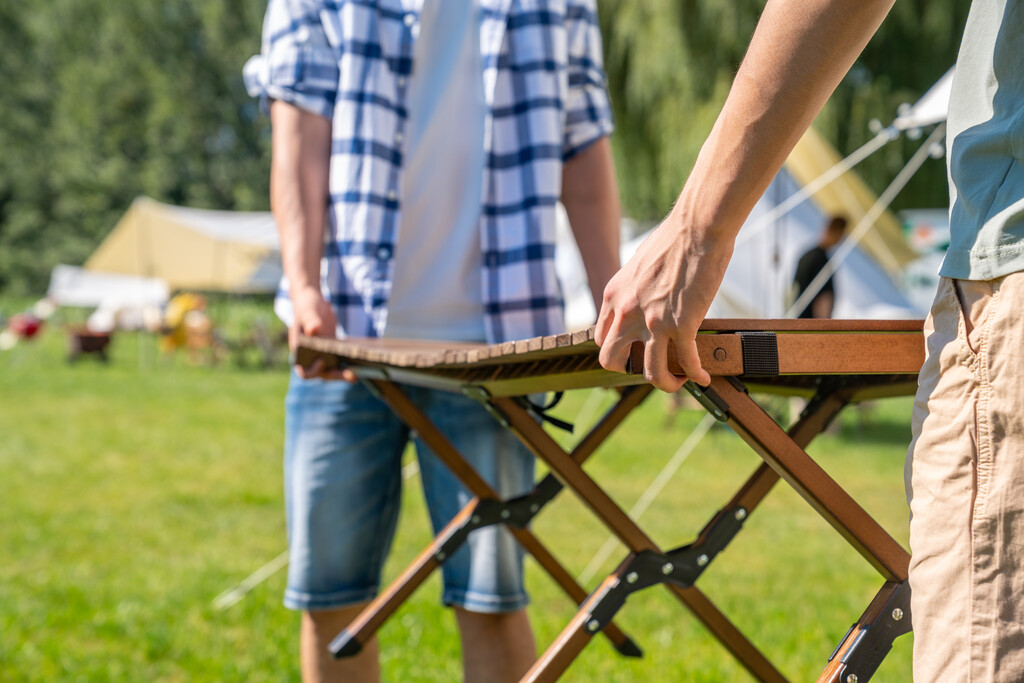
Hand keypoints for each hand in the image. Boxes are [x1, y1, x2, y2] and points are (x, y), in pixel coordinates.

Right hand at [289, 286, 354, 381]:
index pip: (303, 370)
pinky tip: (363, 361)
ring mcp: (322, 354)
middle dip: (336, 375)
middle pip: (322, 373)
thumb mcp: (308, 311)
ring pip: (333, 369)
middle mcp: (309, 357)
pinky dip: (350, 363)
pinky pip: (341, 360)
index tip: (322, 360)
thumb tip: (313, 330)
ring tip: (358, 374)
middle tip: (352, 376)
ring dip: (344, 373)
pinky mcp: (332, 351)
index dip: (313, 370)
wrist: (314, 302)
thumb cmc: (307, 306)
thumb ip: (310, 320)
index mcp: (299, 351)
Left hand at [595, 214, 731, 391]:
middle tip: (651, 365)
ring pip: (649, 372)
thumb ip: (635, 288)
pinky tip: (704, 378)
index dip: (617, 348)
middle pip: (610, 360)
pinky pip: (686, 362)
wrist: (697, 227)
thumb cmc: (675, 238)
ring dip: (665, 383)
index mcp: (614, 296)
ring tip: (679, 380)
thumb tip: (645, 298)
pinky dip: (696, 375)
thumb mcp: (639, 265)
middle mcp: (626, 312)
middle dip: (628, 370)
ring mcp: (652, 321)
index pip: (601, 336)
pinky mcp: (681, 324)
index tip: (635, 350)